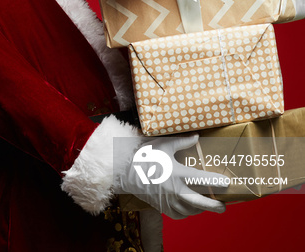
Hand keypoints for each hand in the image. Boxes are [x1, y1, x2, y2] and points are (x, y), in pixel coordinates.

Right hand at [114, 133, 229, 219]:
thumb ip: (182, 142)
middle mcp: (174, 190)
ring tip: (209, 205)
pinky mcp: (162, 207)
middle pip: (198, 202)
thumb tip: (197, 137)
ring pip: (189, 210)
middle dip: (213, 205)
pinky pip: (179, 215)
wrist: (126, 171)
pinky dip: (187, 213)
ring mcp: (168, 200)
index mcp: (176, 173)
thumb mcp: (164, 145)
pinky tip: (191, 209)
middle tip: (224, 206)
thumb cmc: (145, 155)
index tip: (226, 182)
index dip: (215, 181)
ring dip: (201, 209)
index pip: (201, 179)